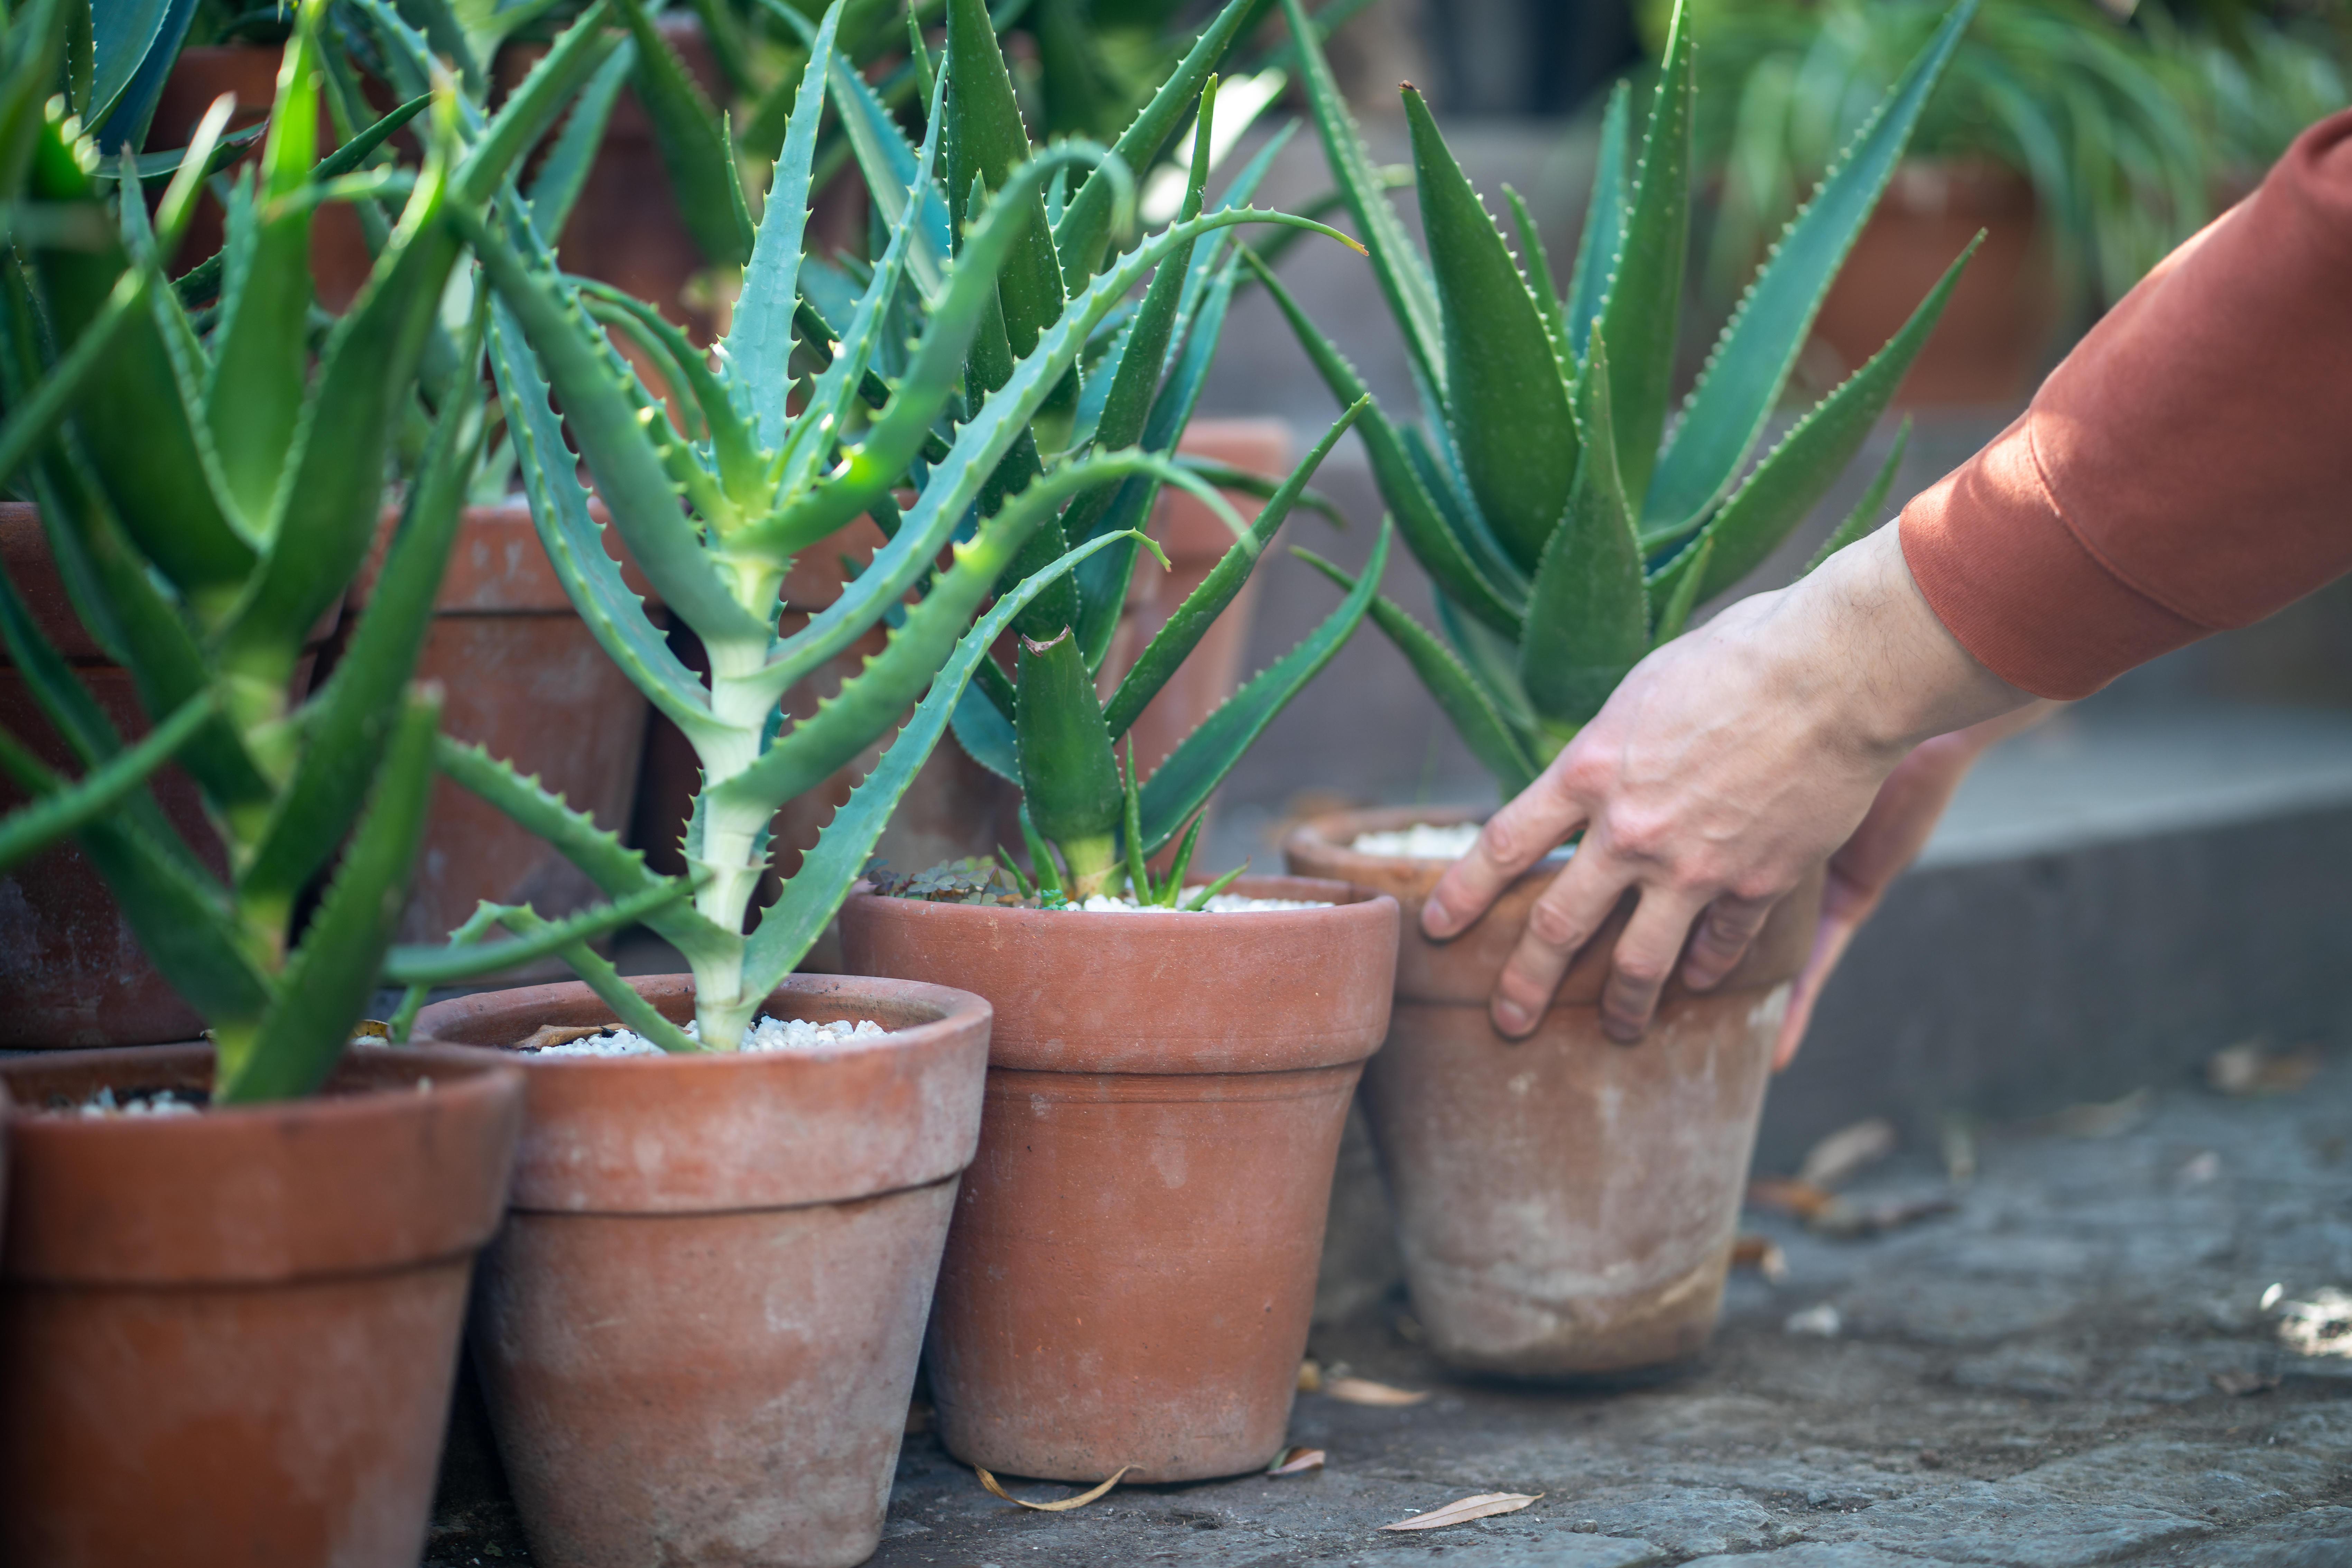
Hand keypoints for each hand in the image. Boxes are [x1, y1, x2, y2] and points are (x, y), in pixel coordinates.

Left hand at [1421, 525, 2034, 1042]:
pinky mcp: (1757, 884)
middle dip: (1522, 983)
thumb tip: (1592, 771)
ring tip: (1615, 1030)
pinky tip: (1700, 981)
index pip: (1502, 845)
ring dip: (1620, 1005)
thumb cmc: (1741, 658)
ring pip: (1638, 962)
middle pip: (1555, 926)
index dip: (1462, 893)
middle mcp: (1629, 831)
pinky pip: (1720, 946)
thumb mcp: (1644, 690)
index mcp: (1590, 771)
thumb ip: (1611, 746)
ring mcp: (1693, 867)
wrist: (1836, 673)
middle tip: (1507, 1019)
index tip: (1437, 927)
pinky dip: (1707, 968)